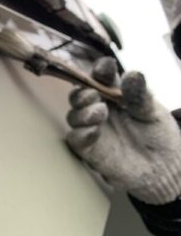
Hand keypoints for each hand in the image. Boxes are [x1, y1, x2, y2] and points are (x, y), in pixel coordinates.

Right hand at [66, 57, 180, 204]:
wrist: (163, 168)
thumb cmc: (158, 136)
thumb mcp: (153, 112)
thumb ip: (140, 95)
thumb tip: (132, 74)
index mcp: (113, 94)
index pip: (100, 77)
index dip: (100, 69)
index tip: (106, 67)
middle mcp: (98, 108)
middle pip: (79, 94)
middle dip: (82, 91)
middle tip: (94, 94)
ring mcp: (91, 128)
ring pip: (73, 115)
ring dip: (82, 112)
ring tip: (100, 112)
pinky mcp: (88, 149)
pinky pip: (75, 138)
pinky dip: (82, 133)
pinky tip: (95, 131)